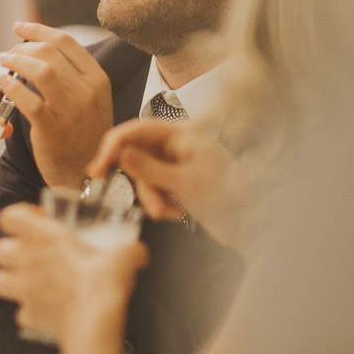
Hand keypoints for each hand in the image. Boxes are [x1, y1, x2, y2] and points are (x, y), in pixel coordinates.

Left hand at [0, 22, 112, 188]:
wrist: (86, 174)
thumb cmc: (83, 135)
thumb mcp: (91, 100)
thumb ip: (73, 75)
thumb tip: (39, 49)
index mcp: (98, 79)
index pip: (66, 42)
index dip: (38, 30)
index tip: (19, 28)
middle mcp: (88, 90)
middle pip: (49, 52)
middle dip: (22, 47)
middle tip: (8, 54)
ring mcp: (71, 109)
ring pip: (40, 69)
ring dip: (15, 61)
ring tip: (3, 63)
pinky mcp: (52, 127)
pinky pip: (27, 98)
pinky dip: (11, 87)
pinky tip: (3, 84)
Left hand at [0, 204, 146, 347]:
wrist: (94, 325)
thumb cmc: (101, 286)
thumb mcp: (124, 257)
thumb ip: (129, 250)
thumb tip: (137, 252)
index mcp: (45, 237)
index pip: (10, 216)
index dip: (20, 216)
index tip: (37, 220)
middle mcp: (27, 261)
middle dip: (12, 249)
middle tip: (32, 251)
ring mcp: (23, 290)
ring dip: (11, 278)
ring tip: (29, 279)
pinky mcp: (28, 315)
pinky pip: (21, 311)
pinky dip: (30, 310)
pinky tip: (46, 308)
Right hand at [88, 119, 247, 246]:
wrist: (255, 223)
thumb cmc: (230, 197)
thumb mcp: (184, 182)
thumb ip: (148, 169)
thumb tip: (120, 155)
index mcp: (181, 133)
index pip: (135, 130)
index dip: (113, 147)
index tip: (97, 169)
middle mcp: (177, 144)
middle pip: (137, 156)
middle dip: (143, 185)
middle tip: (151, 208)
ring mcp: (177, 163)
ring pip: (144, 176)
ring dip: (153, 197)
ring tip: (169, 214)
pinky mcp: (178, 181)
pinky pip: (154, 188)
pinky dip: (162, 202)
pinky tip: (180, 212)